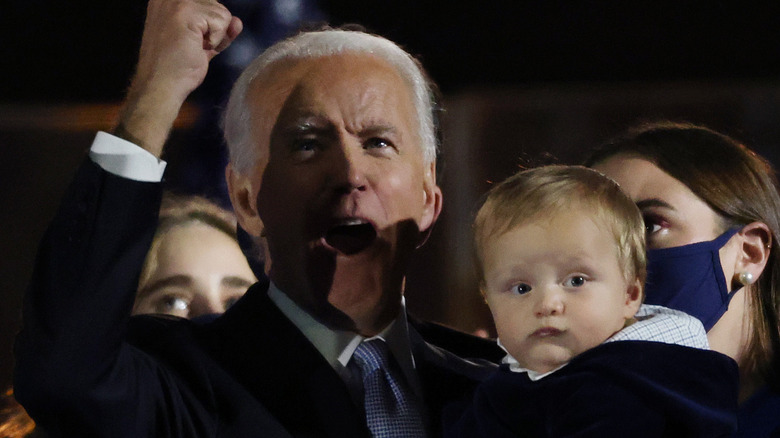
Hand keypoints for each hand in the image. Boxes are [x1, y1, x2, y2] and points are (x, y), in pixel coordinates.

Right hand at [115, 0, 242, 155]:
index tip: (195, 41)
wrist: (162, 84)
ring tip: (193, 47)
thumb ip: (218, 29)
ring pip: (222, 12)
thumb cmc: (177, 68)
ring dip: (215, 36)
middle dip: (214, 30)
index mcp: (168, 0)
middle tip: (194, 46)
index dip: (211, 26)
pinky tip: (197, 47)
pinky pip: (222, 21)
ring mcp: (176, 1)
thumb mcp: (201, 42)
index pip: (209, 4)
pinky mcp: (187, 10)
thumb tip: (237, 21)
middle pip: (217, 5)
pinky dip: (217, 40)